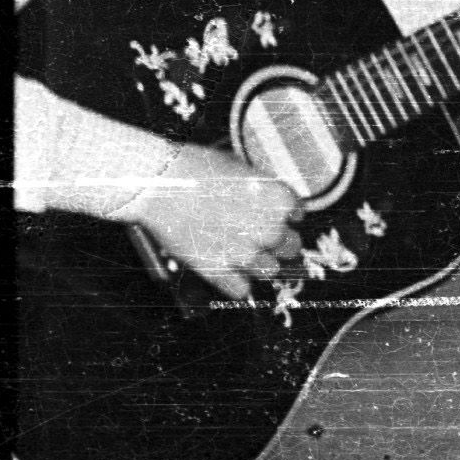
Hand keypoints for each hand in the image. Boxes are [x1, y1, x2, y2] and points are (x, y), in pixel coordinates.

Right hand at [119, 148, 303, 299]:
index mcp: (281, 201)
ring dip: (262, 265)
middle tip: (264, 238)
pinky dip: (238, 285)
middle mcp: (270, 229)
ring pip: (270, 271)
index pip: (297, 215)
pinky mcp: (217, 271)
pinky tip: (231, 275)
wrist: (162, 184)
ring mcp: (244, 253)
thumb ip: (264, 192)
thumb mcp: (244, 171)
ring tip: (247, 256)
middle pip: (290, 247)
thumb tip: (270, 203)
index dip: (286, 216)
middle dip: (279, 243)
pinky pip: (240, 289)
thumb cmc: (200, 170)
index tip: (278, 216)